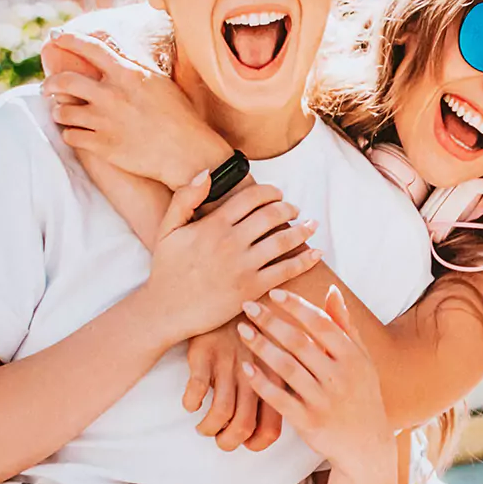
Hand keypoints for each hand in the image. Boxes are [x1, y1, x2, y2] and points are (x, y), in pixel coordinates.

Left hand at [41, 30, 231, 186]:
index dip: (69, 40)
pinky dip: (71, 134)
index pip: (89, 48)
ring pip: (62, 112)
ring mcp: (104, 121)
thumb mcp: (158, 83)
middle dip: (50, 83)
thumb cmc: (180, 117)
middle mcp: (111, 95)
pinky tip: (77, 134)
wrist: (187, 153)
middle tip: (48, 87)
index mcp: (127, 74)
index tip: (56, 38)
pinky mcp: (102, 146)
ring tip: (62, 114)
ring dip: (59, 112)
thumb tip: (115, 57)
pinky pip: (71, 137)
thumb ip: (133, 69)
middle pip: (64, 81)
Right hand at [146, 176, 319, 342]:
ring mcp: (243, 266)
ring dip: (302, 230)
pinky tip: (316, 254)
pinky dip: (305, 260)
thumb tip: (206, 173)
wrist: (166, 311)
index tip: (278, 193)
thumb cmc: (166, 270)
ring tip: (311, 226)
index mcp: (213, 225)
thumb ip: (185, 198)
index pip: (251, 198)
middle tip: (296, 209)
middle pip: (271, 215)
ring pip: (283, 240)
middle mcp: (231, 242)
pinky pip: (286, 271)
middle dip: (289, 208)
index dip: (270, 192)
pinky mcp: (252, 289)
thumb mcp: (168, 229)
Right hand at [184, 322, 283, 452]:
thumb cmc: (259, 327)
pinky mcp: (205, 354)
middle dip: (227, 441)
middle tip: (219, 437)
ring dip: (208, 427)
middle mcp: (253, 376)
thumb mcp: (277, 353)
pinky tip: (191, 403)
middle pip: (242, 427)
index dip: (255, 443)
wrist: (236, 290)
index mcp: (274, 380)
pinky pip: (197, 388)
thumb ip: (279, 384)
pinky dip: (191, 402)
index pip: (270, 429)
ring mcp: (228, 366)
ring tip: (203, 426)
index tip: (244, 441)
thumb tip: (272, 417)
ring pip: (219, 414)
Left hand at [237, 286, 395, 482]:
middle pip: (300, 342)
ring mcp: (324, 400)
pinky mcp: (309, 422)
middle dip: (271, 321)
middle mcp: (340, 376)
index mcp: (353, 357)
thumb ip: (345, 325)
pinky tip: (246, 368)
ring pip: (287, 368)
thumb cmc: (361, 395)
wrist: (367, 446)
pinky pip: (280, 400)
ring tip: (242, 331)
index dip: (296, 306)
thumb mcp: (361, 359)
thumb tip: (332, 291)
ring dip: (261, 347)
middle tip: (247, 307)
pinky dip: (262, 384)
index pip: (321, 323)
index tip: (273, 293)